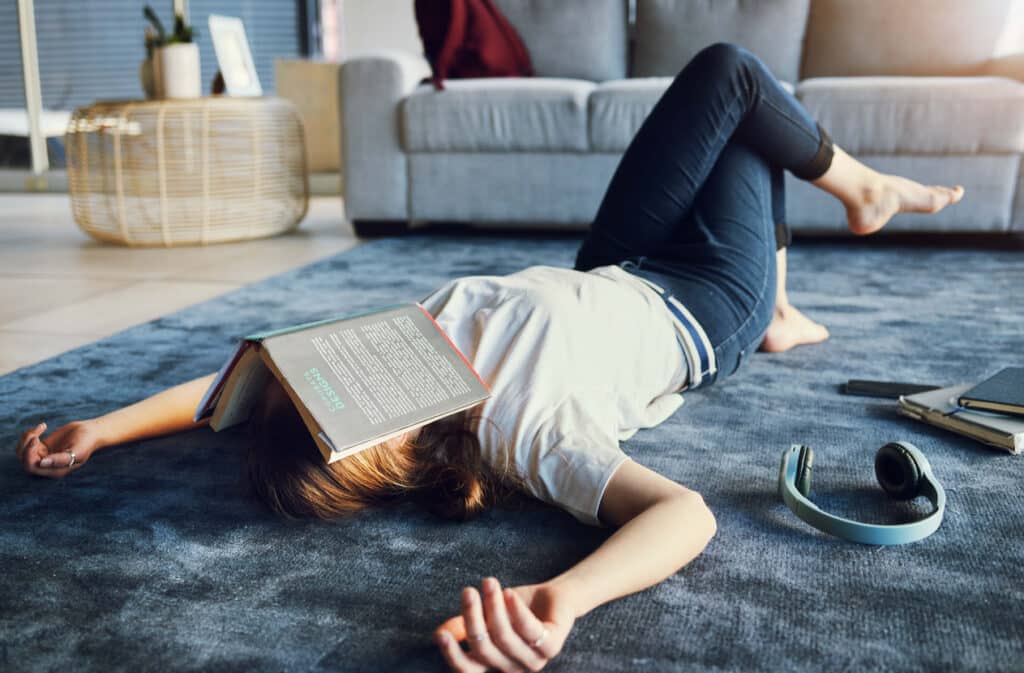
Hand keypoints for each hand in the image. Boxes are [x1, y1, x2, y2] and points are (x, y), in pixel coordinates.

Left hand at [16, 420, 100, 477]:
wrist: (91, 432)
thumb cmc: (87, 442)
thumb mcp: (78, 450)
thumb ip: (61, 459)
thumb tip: (42, 463)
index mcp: (54, 470)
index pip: (31, 467)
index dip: (28, 454)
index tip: (36, 439)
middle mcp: (46, 466)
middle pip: (23, 459)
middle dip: (26, 445)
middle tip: (37, 432)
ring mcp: (43, 456)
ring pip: (22, 451)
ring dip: (26, 438)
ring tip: (41, 427)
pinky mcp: (42, 447)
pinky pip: (28, 443)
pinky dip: (31, 433)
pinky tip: (43, 426)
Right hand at [434, 578, 575, 671]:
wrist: (554, 597)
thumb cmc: (516, 607)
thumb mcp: (486, 614)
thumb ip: (464, 625)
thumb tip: (438, 634)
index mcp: (493, 662)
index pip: (468, 669)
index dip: (452, 655)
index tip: (440, 635)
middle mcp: (511, 666)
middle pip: (484, 648)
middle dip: (472, 617)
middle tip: (468, 590)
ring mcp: (532, 660)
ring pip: (504, 638)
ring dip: (493, 607)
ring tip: (489, 582)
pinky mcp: (551, 646)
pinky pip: (530, 630)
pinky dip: (517, 610)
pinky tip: (509, 593)